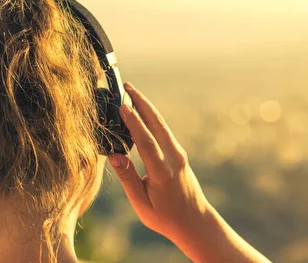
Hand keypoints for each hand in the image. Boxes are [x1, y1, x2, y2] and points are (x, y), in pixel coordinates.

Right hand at [108, 82, 270, 262]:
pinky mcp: (179, 153)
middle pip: (156, 123)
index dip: (133, 122)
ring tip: (131, 92)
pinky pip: (163, 130)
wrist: (194, 221)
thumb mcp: (141, 204)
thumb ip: (128, 178)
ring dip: (146, 106)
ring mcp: (178, 153)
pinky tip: (141, 111)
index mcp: (163, 171)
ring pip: (161, 124)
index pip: (146, 141)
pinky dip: (151, 117)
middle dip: (141, 102)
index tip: (121, 105)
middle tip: (125, 85)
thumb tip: (113, 155)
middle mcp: (173, 158)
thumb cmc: (165, 217)